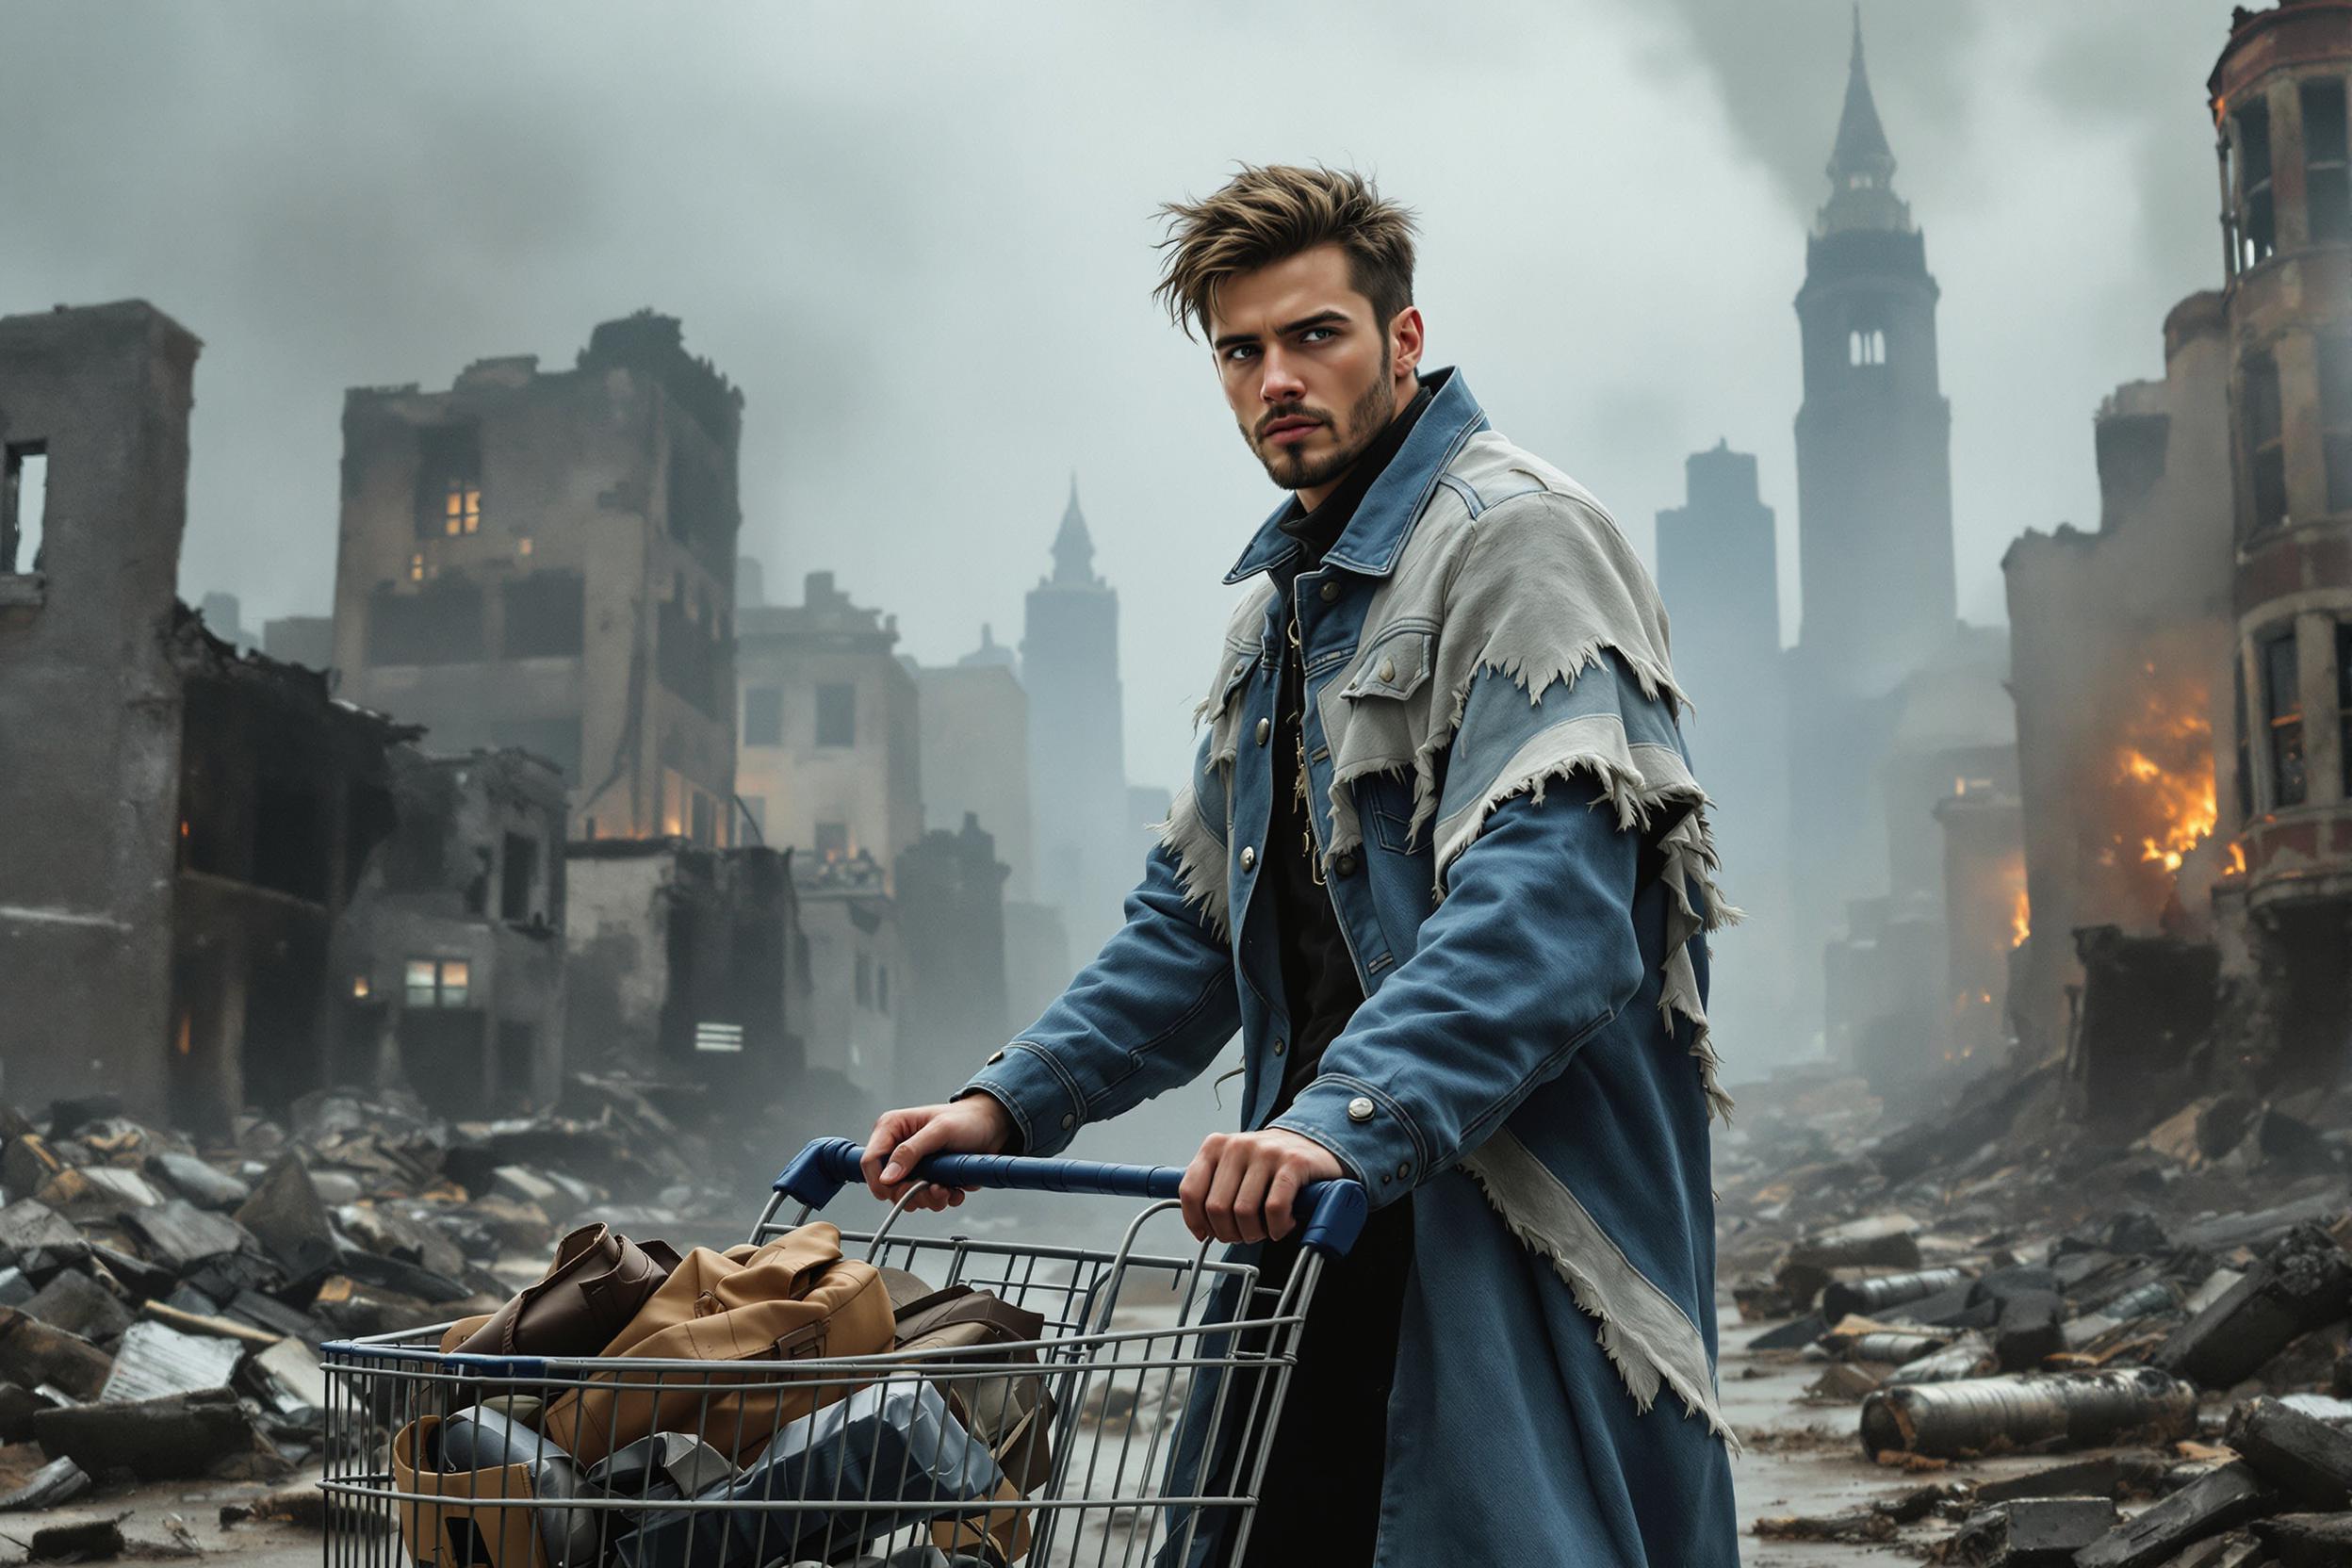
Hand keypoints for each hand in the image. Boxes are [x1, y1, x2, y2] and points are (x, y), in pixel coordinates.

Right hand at [861, 1096, 1014, 1212]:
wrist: (992, 1127)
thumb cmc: (967, 1119)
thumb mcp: (939, 1131)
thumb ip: (911, 1151)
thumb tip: (887, 1176)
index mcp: (892, 1129)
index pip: (870, 1162)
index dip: (880, 1182)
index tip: (899, 1192)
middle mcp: (898, 1148)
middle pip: (888, 1186)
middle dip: (912, 1194)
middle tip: (933, 1189)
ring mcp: (912, 1165)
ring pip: (907, 1197)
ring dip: (929, 1199)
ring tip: (947, 1189)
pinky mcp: (927, 1178)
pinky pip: (926, 1199)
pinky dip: (942, 1199)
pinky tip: (954, 1190)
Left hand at [1179, 1129, 1342, 1244]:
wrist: (1311, 1143)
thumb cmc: (1268, 1163)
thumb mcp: (1232, 1166)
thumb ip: (1212, 1188)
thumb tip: (1199, 1226)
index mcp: (1215, 1146)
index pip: (1191, 1190)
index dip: (1196, 1220)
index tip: (1206, 1233)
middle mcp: (1238, 1145)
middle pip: (1217, 1207)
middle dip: (1229, 1232)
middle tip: (1242, 1235)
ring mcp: (1266, 1153)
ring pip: (1244, 1211)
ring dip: (1254, 1233)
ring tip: (1264, 1230)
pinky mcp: (1293, 1163)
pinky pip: (1275, 1208)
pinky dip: (1276, 1227)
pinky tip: (1282, 1225)